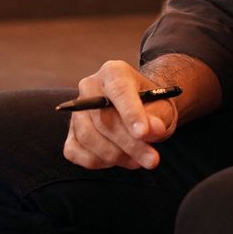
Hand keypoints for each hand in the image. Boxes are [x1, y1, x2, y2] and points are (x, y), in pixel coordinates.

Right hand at [62, 60, 179, 170]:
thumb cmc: (150, 106)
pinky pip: (75, 152)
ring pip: (88, 137)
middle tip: (152, 160)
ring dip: (116, 155)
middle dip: (130, 144)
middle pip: (103, 119)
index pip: (119, 90)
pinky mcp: (70, 133)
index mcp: (113, 72)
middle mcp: (90, 87)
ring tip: (139, 160)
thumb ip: (158, 117)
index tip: (143, 133)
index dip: (131, 113)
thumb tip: (153, 130)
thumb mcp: (161, 107)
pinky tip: (119, 160)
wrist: (139, 111)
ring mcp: (76, 110)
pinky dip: (98, 161)